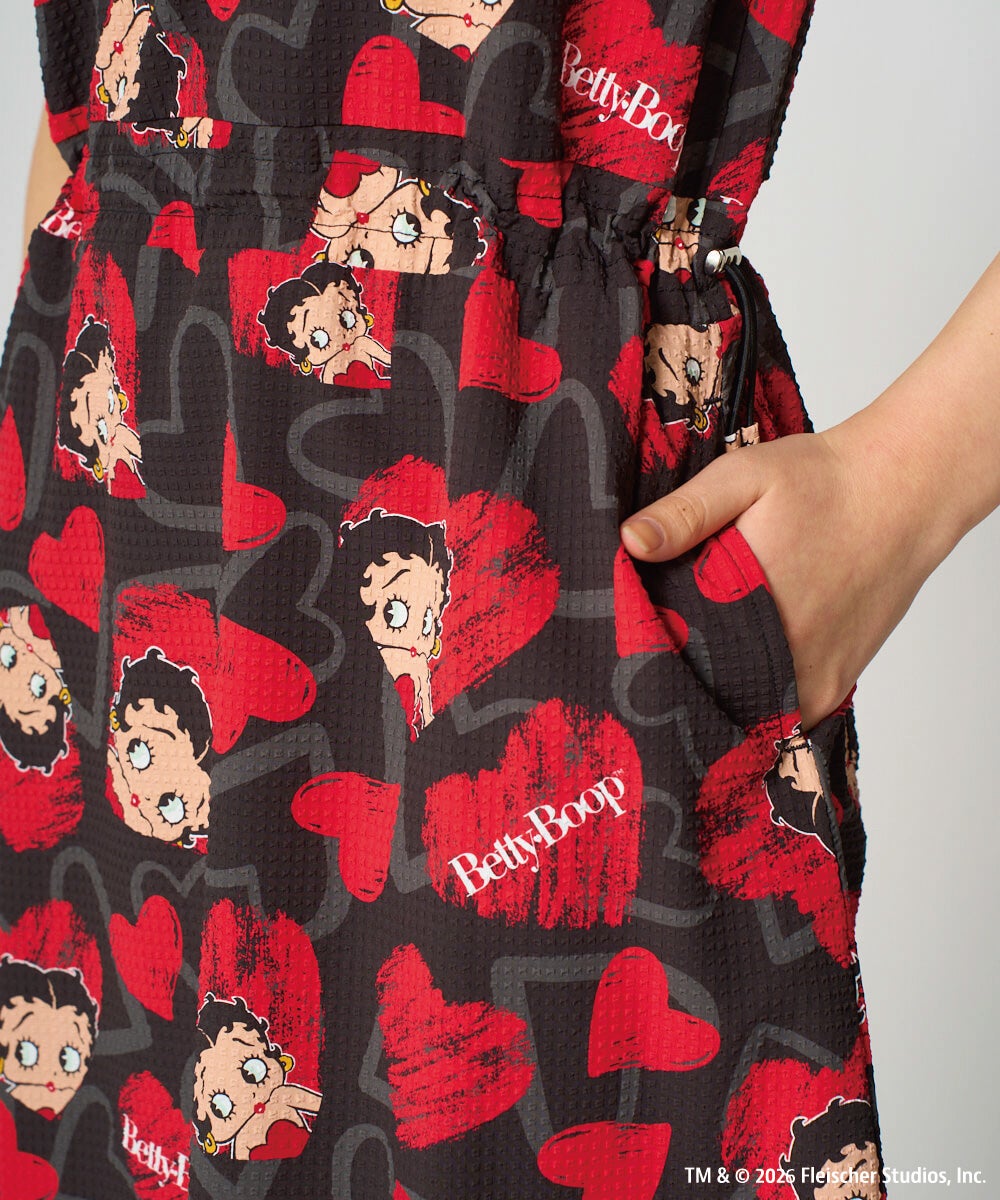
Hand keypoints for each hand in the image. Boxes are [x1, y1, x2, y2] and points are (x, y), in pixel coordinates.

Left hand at [618, 422, 952, 729]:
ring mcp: (815, 679)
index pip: (676, 657)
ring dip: (718, 693)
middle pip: (709, 693)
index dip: (646, 656)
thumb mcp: (744, 476)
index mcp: (752, 607)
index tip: (624, 647)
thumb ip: (685, 512)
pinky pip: (781, 712)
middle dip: (678, 679)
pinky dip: (755, 698)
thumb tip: (630, 541)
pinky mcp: (834, 687)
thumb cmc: (824, 481)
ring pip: (745, 710)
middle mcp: (787, 656)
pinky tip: (734, 670)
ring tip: (690, 662)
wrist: (904, 494)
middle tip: (650, 659)